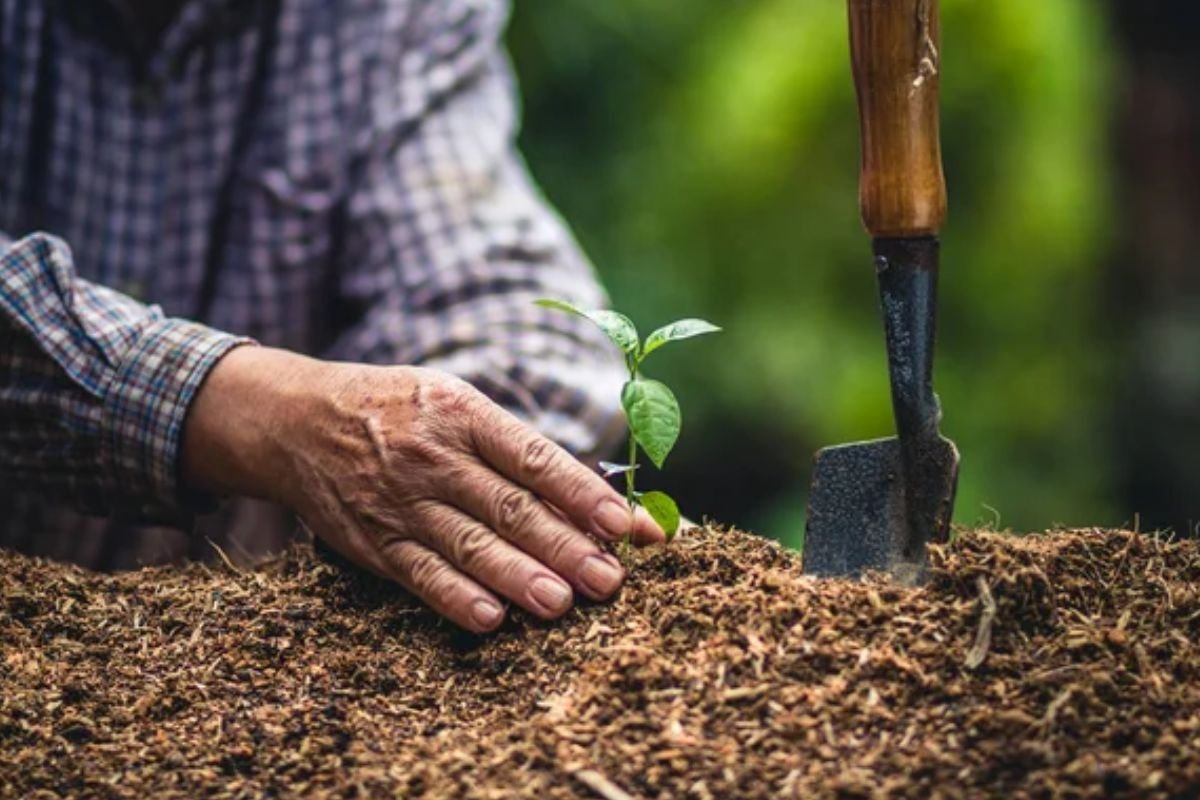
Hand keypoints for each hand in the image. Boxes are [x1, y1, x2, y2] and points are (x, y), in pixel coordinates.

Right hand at [183, 346, 662, 631]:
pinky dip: (455, 598)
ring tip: (561, 604)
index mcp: (464, 413)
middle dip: (564, 545)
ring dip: (518, 577)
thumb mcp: (457, 404)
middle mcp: (433, 456)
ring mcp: (400, 501)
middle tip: (609, 579)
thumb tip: (600, 497)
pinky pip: (419, 573)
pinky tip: (491, 618)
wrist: (297, 419)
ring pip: (469, 544)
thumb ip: (520, 450)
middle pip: (509, 507)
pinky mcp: (373, 540)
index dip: (581, 492)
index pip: (534, 456)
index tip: (624, 523)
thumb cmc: (404, 412)